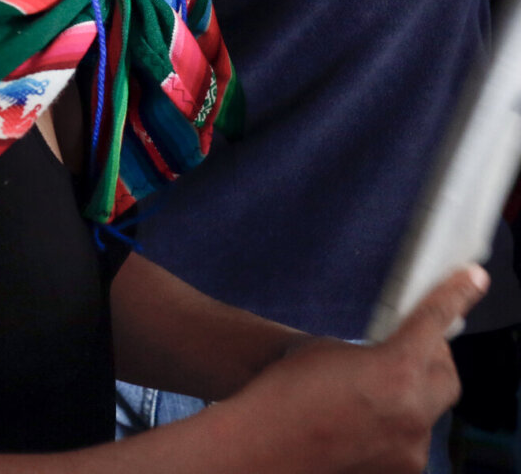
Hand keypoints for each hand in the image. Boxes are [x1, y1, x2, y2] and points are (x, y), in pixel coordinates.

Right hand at [229, 265, 486, 472]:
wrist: (262, 448)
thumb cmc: (282, 396)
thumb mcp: (324, 351)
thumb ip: (370, 349)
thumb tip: (388, 355)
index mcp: (395, 371)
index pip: (434, 322)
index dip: (456, 296)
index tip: (473, 279)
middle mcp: (413, 412)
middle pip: (446, 374)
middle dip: (432, 357)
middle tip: (408, 345)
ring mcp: (410, 448)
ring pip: (427, 410)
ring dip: (409, 395)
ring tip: (368, 393)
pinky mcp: (399, 470)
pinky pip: (410, 437)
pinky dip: (395, 425)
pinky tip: (360, 420)